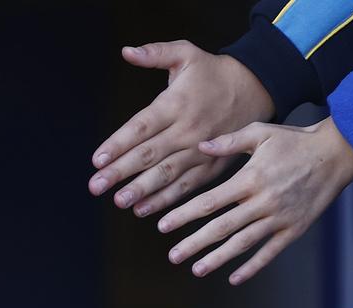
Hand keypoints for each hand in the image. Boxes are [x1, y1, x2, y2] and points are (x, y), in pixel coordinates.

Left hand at [89, 41, 273, 217]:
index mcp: (176, 104)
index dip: (118, 143)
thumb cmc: (213, 73)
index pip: (141, 126)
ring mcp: (200, 151)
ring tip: (120, 201)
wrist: (256, 88)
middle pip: (149, 154)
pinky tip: (145, 209)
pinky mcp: (211, 166)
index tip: (97, 159)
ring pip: (166, 174)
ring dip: (141, 190)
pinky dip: (166, 199)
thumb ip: (155, 53)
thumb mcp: (186, 54)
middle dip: (120, 172)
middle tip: (96, 186)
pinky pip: (186, 186)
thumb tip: (127, 52)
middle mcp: (186, 130)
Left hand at [160, 117, 352, 283]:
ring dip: (218, 258)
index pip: (209, 202)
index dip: (184, 215)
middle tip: (172, 256)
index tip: (163, 226)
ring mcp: (280, 218)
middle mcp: (263, 202)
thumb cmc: (295, 140)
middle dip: (194, 243)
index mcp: (250, 179)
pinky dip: (252, 267)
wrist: (337, 153)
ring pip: (243, 243)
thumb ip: (228, 141)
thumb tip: (199, 146)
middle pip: (221, 227)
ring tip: (196, 269)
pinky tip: (234, 278)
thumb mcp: (260, 132)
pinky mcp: (295, 229)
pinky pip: (270, 252)